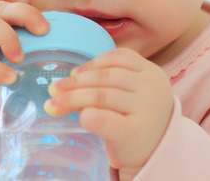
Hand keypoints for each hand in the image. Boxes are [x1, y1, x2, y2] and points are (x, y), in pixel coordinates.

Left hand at [44, 48, 173, 176]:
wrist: (156, 151)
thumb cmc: (136, 117)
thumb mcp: (131, 92)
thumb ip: (108, 82)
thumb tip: (64, 83)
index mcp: (151, 72)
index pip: (119, 57)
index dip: (92, 63)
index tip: (73, 73)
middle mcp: (151, 87)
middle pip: (106, 77)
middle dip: (74, 83)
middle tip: (53, 90)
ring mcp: (145, 109)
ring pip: (101, 95)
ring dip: (72, 98)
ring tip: (54, 105)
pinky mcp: (134, 133)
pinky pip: (104, 119)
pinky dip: (87, 116)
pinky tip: (79, 117)